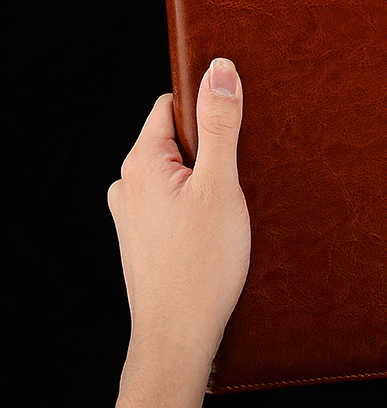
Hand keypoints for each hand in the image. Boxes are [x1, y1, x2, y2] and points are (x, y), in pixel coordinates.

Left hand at [107, 58, 249, 363]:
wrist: (179, 337)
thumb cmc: (201, 266)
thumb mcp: (220, 185)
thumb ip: (220, 124)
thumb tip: (220, 70)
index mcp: (141, 163)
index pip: (170, 105)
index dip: (205, 107)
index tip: (233, 124)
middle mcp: (128, 184)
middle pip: (174, 138)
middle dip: (209, 146)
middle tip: (238, 172)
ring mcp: (131, 213)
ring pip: (174, 171)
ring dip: (203, 177)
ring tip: (228, 204)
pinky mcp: (142, 236)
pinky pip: (170, 199)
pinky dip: (194, 201)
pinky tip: (215, 226)